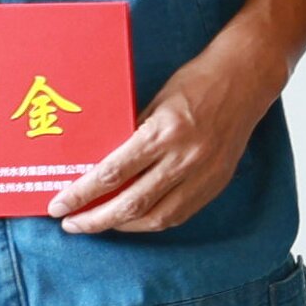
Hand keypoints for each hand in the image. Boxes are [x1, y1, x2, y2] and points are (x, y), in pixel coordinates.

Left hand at [49, 48, 280, 233]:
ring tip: (101, 223)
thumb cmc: (196, 82)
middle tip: (71, 225)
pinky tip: (135, 218)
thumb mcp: (155, 102)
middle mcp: (185, 158)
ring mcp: (204, 173)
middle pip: (132, 204)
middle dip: (96, 220)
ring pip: (157, 217)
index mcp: (164, 133)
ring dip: (123, 225)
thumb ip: (132, 136)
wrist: (246, 79)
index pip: (113, 174)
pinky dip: (153, 220)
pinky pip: (180, 213)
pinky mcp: (217, 182)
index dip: (81, 195)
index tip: (59, 206)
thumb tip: (101, 166)